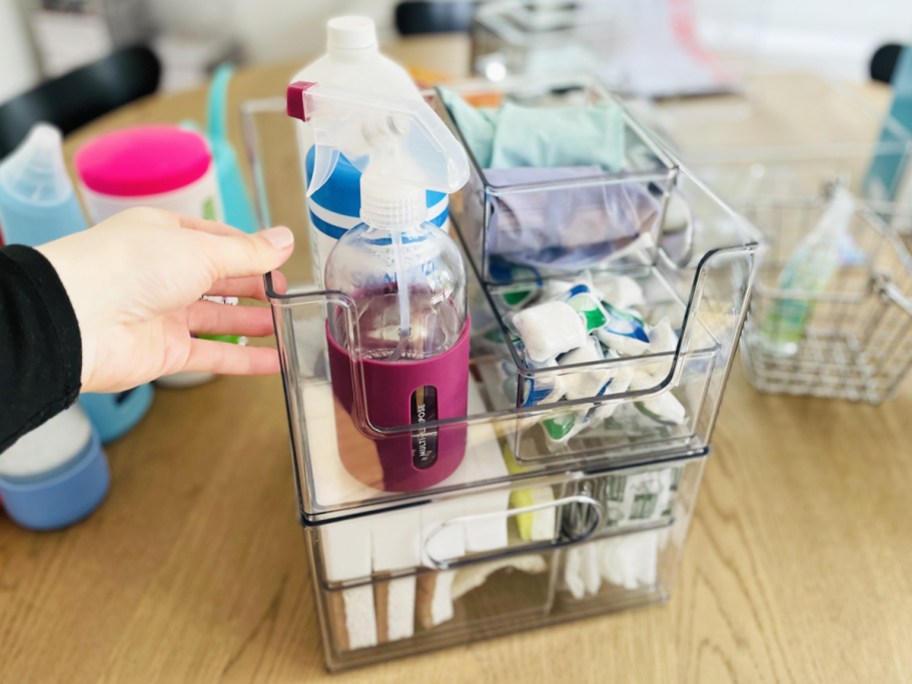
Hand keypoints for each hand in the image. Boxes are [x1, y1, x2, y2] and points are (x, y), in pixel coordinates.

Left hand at [37, 208, 293, 392]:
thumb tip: (286, 240)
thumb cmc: (130, 268)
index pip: (217, 240)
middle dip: (254, 286)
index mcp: (165, 236)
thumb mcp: (202, 250)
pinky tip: (275, 361)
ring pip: (218, 318)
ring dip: (253, 323)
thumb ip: (248, 253)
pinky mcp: (165, 351)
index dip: (251, 251)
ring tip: (288, 326)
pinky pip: (213, 354)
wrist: (79, 320)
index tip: (282, 262)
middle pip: (219, 279)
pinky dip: (245, 360)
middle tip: (288, 295)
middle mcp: (163, 273)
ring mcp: (163, 313)